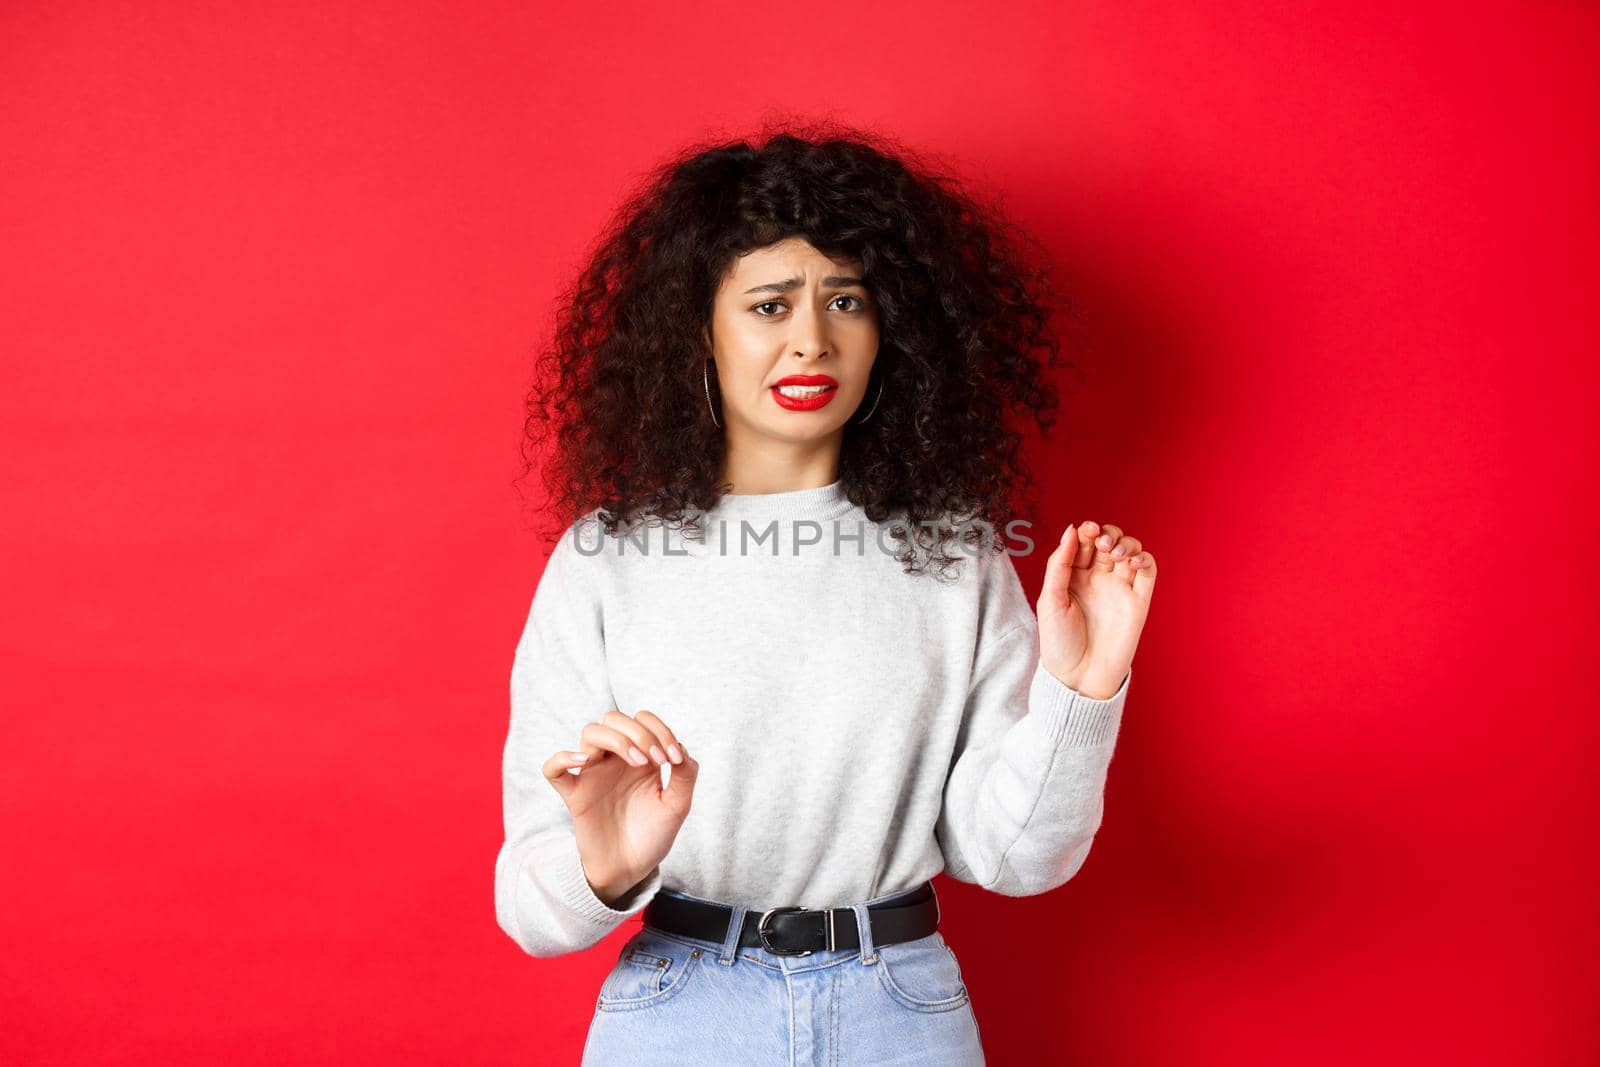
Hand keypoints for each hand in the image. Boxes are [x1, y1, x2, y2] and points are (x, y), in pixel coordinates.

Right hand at [541, 710, 698, 904]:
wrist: (631, 868)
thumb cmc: (653, 835)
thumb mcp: (678, 805)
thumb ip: (686, 774)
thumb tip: (679, 747)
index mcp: (639, 756)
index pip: (642, 719)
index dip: (659, 729)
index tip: (674, 759)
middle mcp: (614, 760)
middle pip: (614, 719)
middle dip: (640, 732)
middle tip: (657, 761)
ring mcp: (593, 774)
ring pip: (590, 732)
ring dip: (616, 739)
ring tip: (637, 762)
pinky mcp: (574, 795)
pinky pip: (553, 768)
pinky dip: (562, 758)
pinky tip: (583, 761)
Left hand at [1037, 520, 1157, 698]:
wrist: (1079, 677)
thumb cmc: (1059, 643)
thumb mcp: (1049, 600)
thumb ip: (1059, 564)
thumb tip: (1071, 529)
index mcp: (1073, 577)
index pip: (1084, 542)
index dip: (1086, 531)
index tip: (1085, 530)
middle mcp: (1097, 579)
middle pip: (1108, 541)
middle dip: (1106, 533)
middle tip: (1101, 542)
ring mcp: (1119, 589)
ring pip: (1129, 551)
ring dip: (1125, 543)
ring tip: (1115, 552)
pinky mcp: (1138, 601)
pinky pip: (1148, 571)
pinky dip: (1144, 558)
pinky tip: (1132, 561)